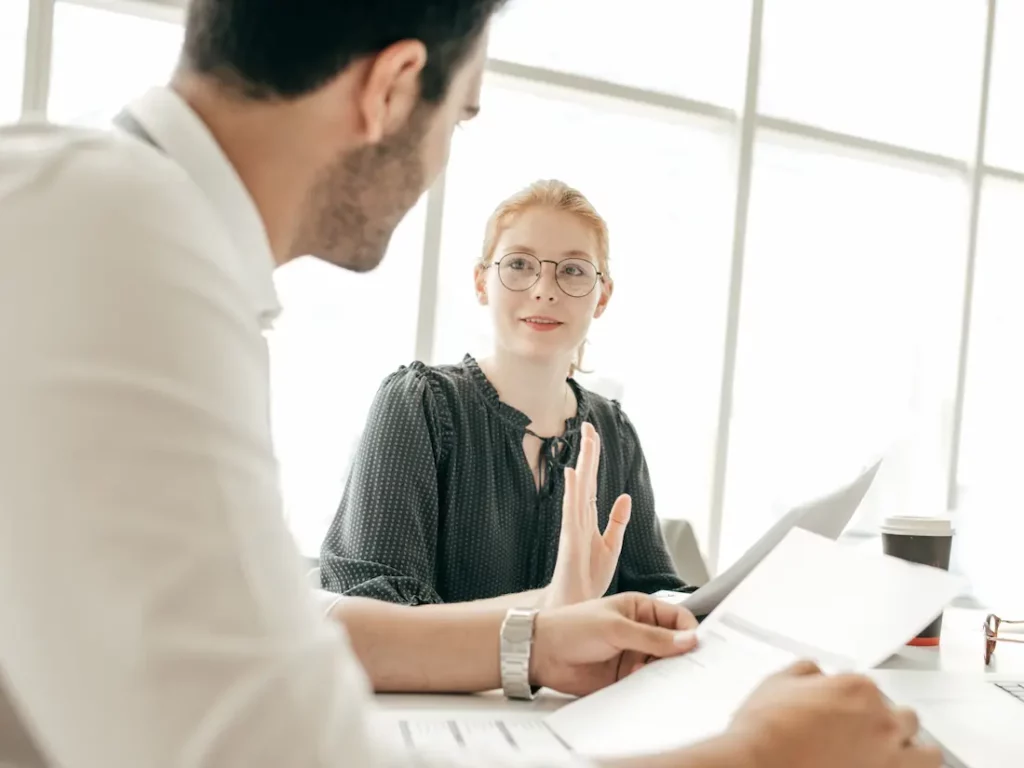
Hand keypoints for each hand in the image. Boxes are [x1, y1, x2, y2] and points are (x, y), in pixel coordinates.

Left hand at [530, 592, 697, 696]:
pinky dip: (652, 688)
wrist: (541, 653)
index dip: (690, 632)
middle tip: (688, 669)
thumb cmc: (572, 627)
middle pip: (675, 645)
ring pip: (663, 667)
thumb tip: (688, 641)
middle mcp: (641, 632)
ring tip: (660, 678)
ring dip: (666, 674)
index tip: (698, 647)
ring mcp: (634, 655)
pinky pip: (647, 684)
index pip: (678, 619)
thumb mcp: (615, 627)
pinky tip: (647, 689)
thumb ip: (652, 637)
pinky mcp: (625, 678)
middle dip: (682, 656)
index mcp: (641, 609)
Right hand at [547, 422, 631, 606]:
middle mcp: (578, 518)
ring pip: (579, 488)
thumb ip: (617, 522)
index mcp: (588, 519)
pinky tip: (572, 474)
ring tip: (584, 440)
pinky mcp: (570, 540)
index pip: (590, 482)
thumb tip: (624, 497)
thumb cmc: (588, 579)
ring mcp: (572, 527)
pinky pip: (571, 511)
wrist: (575, 606)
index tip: (593, 436)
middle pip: (584, 479)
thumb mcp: (611, 547)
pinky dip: (571, 492)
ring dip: (582, 464)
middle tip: (588, 426)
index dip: (592, 459)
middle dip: (588, 453)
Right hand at [725, 661, 942, 767]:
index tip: (843, 713)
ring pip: (927, 753)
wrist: (758, 763)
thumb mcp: (777, 682)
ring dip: (914, 753)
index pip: (870, 689)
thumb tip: (816, 672)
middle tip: (867, 736)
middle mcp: (881, 720)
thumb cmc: (765, 730)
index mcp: (856, 688)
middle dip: (890, 725)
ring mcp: (889, 757)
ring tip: (895, 759)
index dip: (854, 702)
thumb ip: (805, 672)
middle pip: (905, 718)